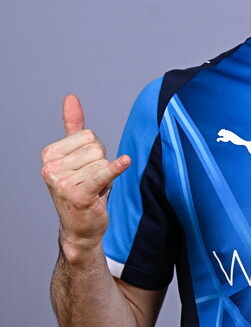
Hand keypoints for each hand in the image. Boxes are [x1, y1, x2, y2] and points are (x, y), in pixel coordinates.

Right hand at [41, 95, 130, 257]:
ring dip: (105, 177)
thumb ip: (73, 128)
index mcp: (49, 154)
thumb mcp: (75, 157)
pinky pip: (103, 174)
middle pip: (96, 148)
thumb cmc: (81, 189)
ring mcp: (63, 182)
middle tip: (90, 183)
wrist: (80, 228)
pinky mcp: (79, 194)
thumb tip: (71, 98)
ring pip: (102, 162)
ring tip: (93, 191)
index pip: (88, 136)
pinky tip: (125, 162)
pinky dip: (115, 169)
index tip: (84, 170)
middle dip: (100, 165)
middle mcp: (51, 167)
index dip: (95, 153)